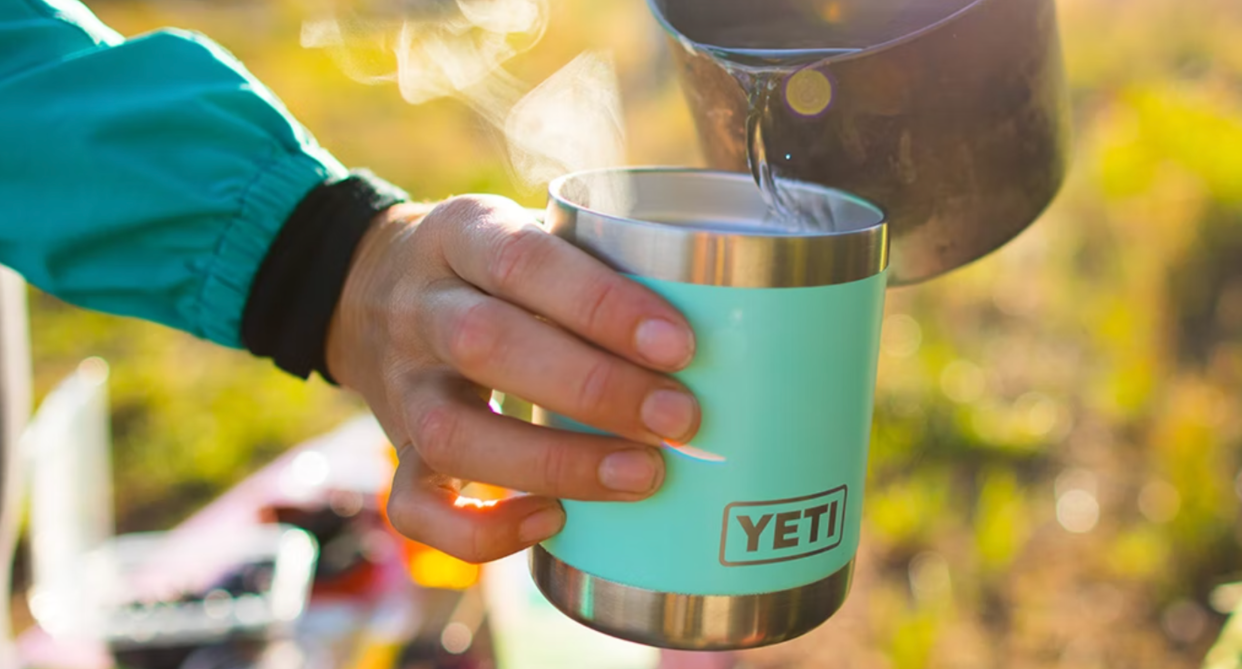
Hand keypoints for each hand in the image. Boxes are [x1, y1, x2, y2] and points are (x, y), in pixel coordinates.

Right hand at [326, 196, 699, 562]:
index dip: (602, 306)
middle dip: (594, 389)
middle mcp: (419, 309)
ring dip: (554, 462)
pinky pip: (417, 506)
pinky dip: (482, 530)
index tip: (680, 345)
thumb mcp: (525, 228)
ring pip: (453, 435)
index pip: (525, 263)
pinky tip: (552, 521)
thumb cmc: (487, 265)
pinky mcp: (396, 446)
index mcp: (460, 236)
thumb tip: (726, 316)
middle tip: (681, 419)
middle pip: (487, 346)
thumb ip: (595, 261)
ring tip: (643, 475)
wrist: (366, 285)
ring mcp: (401, 385)